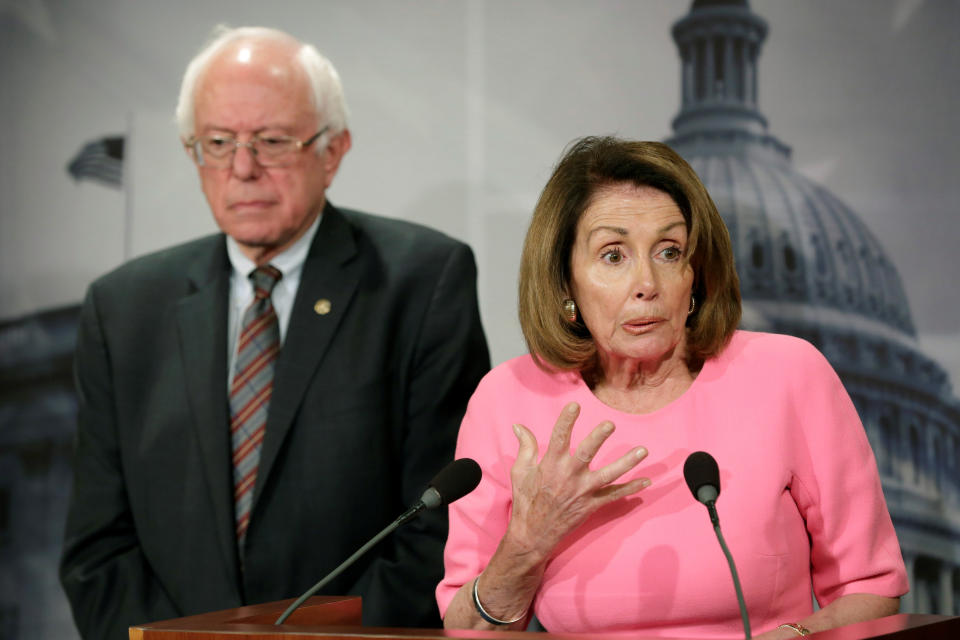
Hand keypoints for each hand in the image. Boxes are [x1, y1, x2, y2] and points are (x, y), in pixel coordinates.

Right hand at [506, 402, 649, 559]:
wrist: (533, 534)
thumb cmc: (526, 500)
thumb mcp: (520, 471)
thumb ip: (525, 447)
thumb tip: (519, 426)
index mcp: (550, 465)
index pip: (559, 438)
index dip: (566, 421)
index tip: (575, 405)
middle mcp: (569, 476)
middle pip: (587, 454)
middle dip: (598, 438)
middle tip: (610, 424)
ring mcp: (582, 492)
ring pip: (608, 475)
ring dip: (626, 463)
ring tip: (642, 451)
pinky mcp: (591, 505)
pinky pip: (614, 496)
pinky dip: (630, 489)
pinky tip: (646, 482)